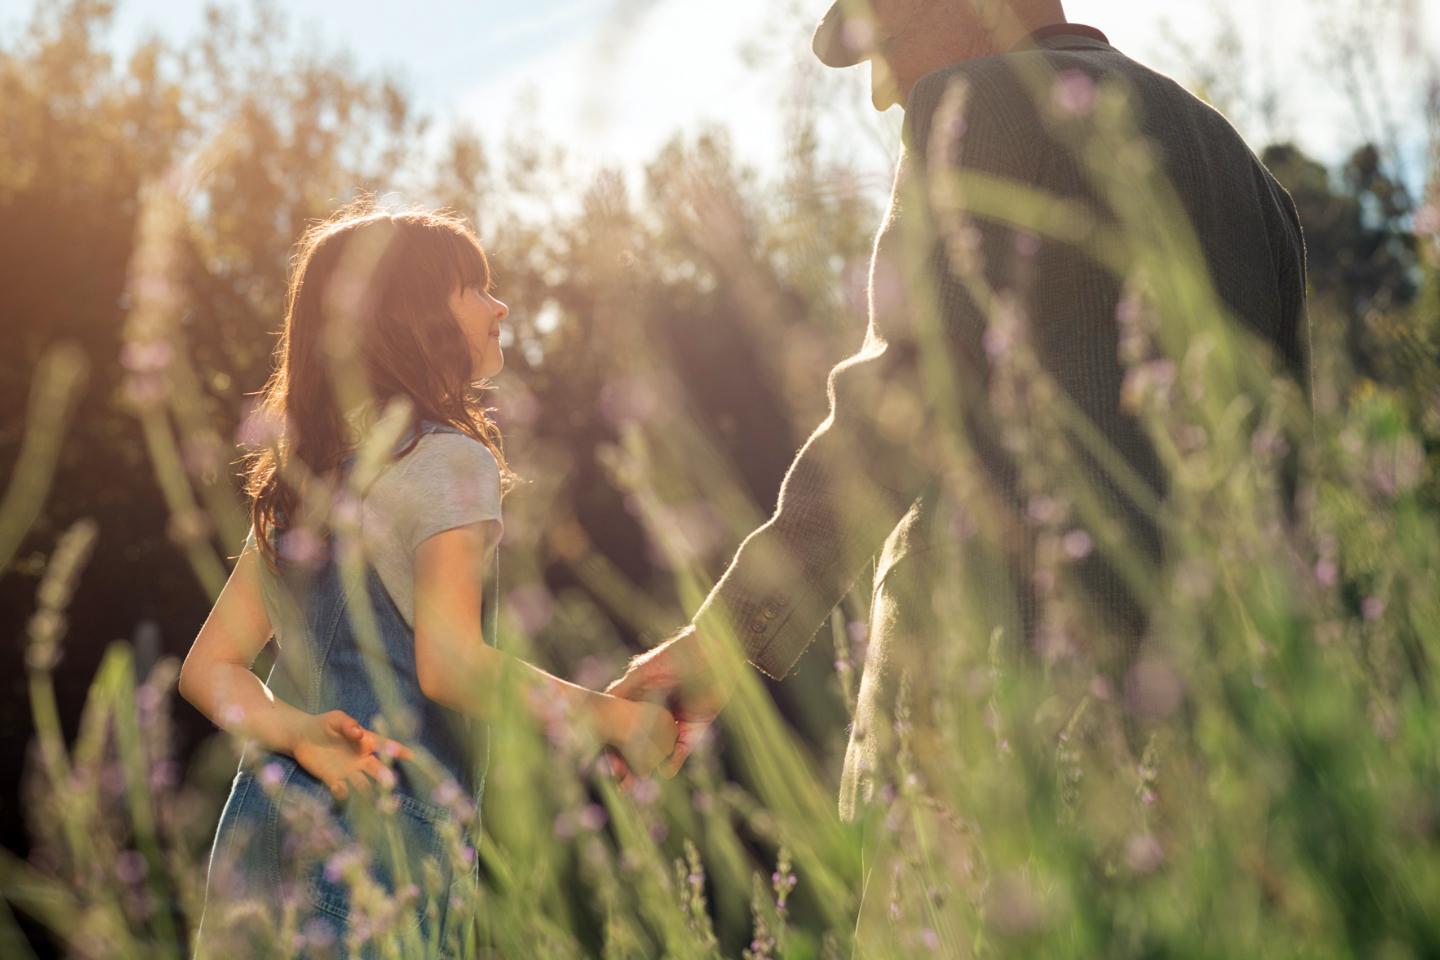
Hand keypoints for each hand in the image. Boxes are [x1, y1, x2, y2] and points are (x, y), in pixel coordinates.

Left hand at [290, 710, 414, 801]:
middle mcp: (360, 759)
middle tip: (390, 781)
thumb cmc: (323, 724)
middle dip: (384, 775)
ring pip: (363, 784)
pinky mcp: (332, 779)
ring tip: (368, 795)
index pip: (385, 746)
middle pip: (377, 769)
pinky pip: (342, 789)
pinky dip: (342, 792)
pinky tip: (339, 788)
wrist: (301, 736)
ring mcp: (348, 771)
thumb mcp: (335, 718)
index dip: (398, 750)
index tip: (412, 756)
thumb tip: (358, 732)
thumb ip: (348, 724)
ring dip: (366, 790)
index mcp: (365, 742)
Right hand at [604, 629, 733, 788]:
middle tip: (622, 785)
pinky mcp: (695, 729)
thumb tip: (599, 706)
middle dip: (627, 767)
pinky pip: (682, 750)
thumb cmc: (675, 656)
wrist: (713, 654)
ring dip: (647, 769)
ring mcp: (673, 724)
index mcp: (638, 702)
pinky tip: (666, 770)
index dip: (612, 749)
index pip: (620, 730)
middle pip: (636, 747)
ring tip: (638, 785)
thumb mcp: (643, 672)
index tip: (607, 765)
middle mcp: (654, 716)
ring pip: (657, 753)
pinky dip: (674, 761)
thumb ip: (622, 690)